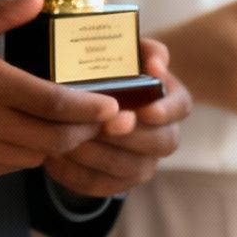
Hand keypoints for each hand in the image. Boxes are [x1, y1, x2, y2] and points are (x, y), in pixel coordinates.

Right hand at [0, 0, 125, 180]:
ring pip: (35, 155)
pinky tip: (31, 133)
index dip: (89, 107)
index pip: (53, 103)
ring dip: (57, 142)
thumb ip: (2, 12)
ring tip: (71, 124)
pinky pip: (10, 166)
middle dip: (84, 129)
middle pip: (53, 137)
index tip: (112, 104)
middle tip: (101, 117)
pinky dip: (28, 152)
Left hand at [43, 37, 190, 197]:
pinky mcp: (118, 182)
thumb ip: (147, 50)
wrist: (97, 99)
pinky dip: (76, 174)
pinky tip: (55, 158)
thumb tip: (157, 63)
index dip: (164, 111)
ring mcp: (144, 163)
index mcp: (172, 101)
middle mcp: (164, 136)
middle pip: (159, 143)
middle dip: (129, 136)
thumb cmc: (117, 70)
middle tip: (102, 125)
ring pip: (128, 168)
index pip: (180, 107)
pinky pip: (100, 185)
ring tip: (70, 138)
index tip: (144, 109)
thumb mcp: (131, 53)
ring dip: (99, 154)